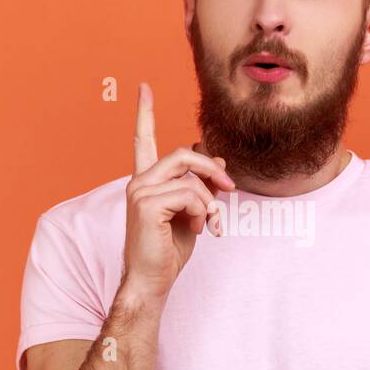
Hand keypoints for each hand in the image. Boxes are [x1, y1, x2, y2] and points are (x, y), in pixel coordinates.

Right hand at [121, 82, 234, 301]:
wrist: (152, 281)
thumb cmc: (168, 251)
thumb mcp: (192, 213)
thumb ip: (202, 187)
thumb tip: (219, 160)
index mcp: (146, 181)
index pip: (143, 140)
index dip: (144, 114)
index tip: (143, 88)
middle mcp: (138, 181)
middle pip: (183, 154)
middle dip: (212, 169)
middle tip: (231, 187)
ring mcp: (139, 191)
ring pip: (191, 177)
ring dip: (210, 201)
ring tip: (209, 224)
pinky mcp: (146, 203)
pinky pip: (190, 195)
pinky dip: (202, 212)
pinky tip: (197, 230)